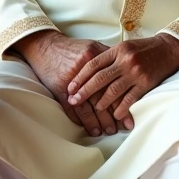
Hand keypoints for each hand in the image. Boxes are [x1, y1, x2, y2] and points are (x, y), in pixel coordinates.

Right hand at [12, 30, 133, 134]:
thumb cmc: (73, 49)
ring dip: (99, 121)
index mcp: (97, 57)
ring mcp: (71, 81)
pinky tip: (91, 129)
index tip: (132, 111)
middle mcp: (85, 70)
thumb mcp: (93, 47)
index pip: (114, 82)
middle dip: (114, 114)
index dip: (125, 98)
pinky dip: (82, 121)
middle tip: (123, 127)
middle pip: (102, 95)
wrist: (46, 47)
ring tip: (109, 131)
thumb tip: (127, 70)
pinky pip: (72, 109)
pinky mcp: (59, 90)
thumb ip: (109, 58)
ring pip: (88, 105)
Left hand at [67, 34, 178, 119]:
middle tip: (74, 101)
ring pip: (112, 91)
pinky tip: (115, 115)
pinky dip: (120, 109)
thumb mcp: (125, 47)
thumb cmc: (145, 48)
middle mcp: (125, 61)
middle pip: (99, 79)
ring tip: (94, 109)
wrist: (169, 48)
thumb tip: (90, 72)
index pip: (93, 65)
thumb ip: (110, 57)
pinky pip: (129, 99)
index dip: (80, 77)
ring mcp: (136, 72)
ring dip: (101, 103)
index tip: (71, 87)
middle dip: (84, 92)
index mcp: (118, 50)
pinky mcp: (146, 83)